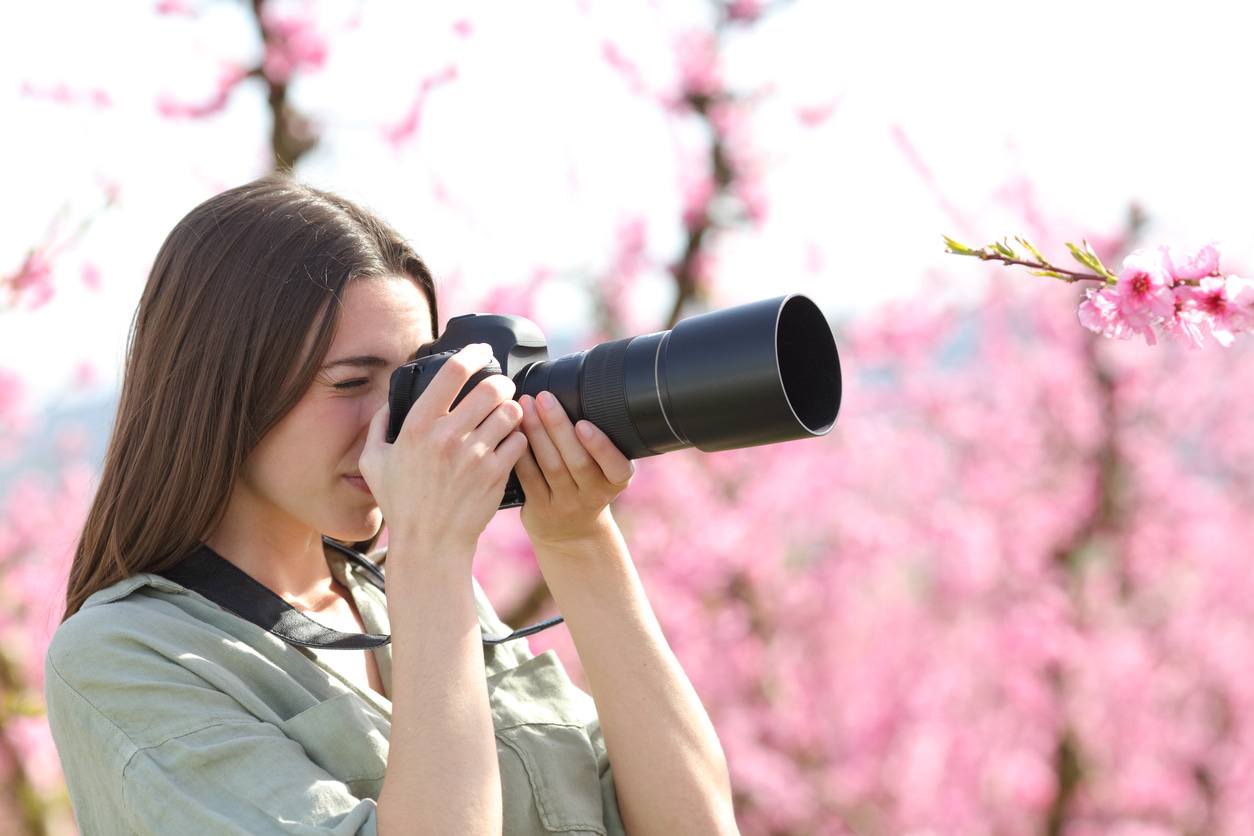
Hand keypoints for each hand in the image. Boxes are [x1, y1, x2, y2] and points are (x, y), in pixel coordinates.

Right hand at [360, 344, 527, 556]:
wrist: (429, 543)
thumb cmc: (402, 504)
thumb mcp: (374, 462)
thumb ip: (378, 425)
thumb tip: (387, 401)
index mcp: (417, 425)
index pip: (453, 373)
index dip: (473, 354)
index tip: (482, 351)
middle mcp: (447, 436)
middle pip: (491, 387)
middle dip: (501, 382)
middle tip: (502, 387)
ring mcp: (474, 455)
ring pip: (510, 411)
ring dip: (512, 408)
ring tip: (508, 413)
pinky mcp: (495, 473)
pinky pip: (519, 440)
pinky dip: (519, 437)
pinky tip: (511, 441)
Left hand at [514, 391, 633, 547]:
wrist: (573, 534)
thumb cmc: (587, 488)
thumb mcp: (605, 471)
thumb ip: (597, 443)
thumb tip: (577, 392)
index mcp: (616, 480)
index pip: (614, 464)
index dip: (600, 445)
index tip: (584, 423)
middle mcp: (593, 494)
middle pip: (576, 460)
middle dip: (558, 426)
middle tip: (544, 397)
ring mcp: (566, 504)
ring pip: (550, 466)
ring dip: (536, 433)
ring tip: (525, 406)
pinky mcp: (541, 510)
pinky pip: (529, 477)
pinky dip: (521, 452)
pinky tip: (513, 432)